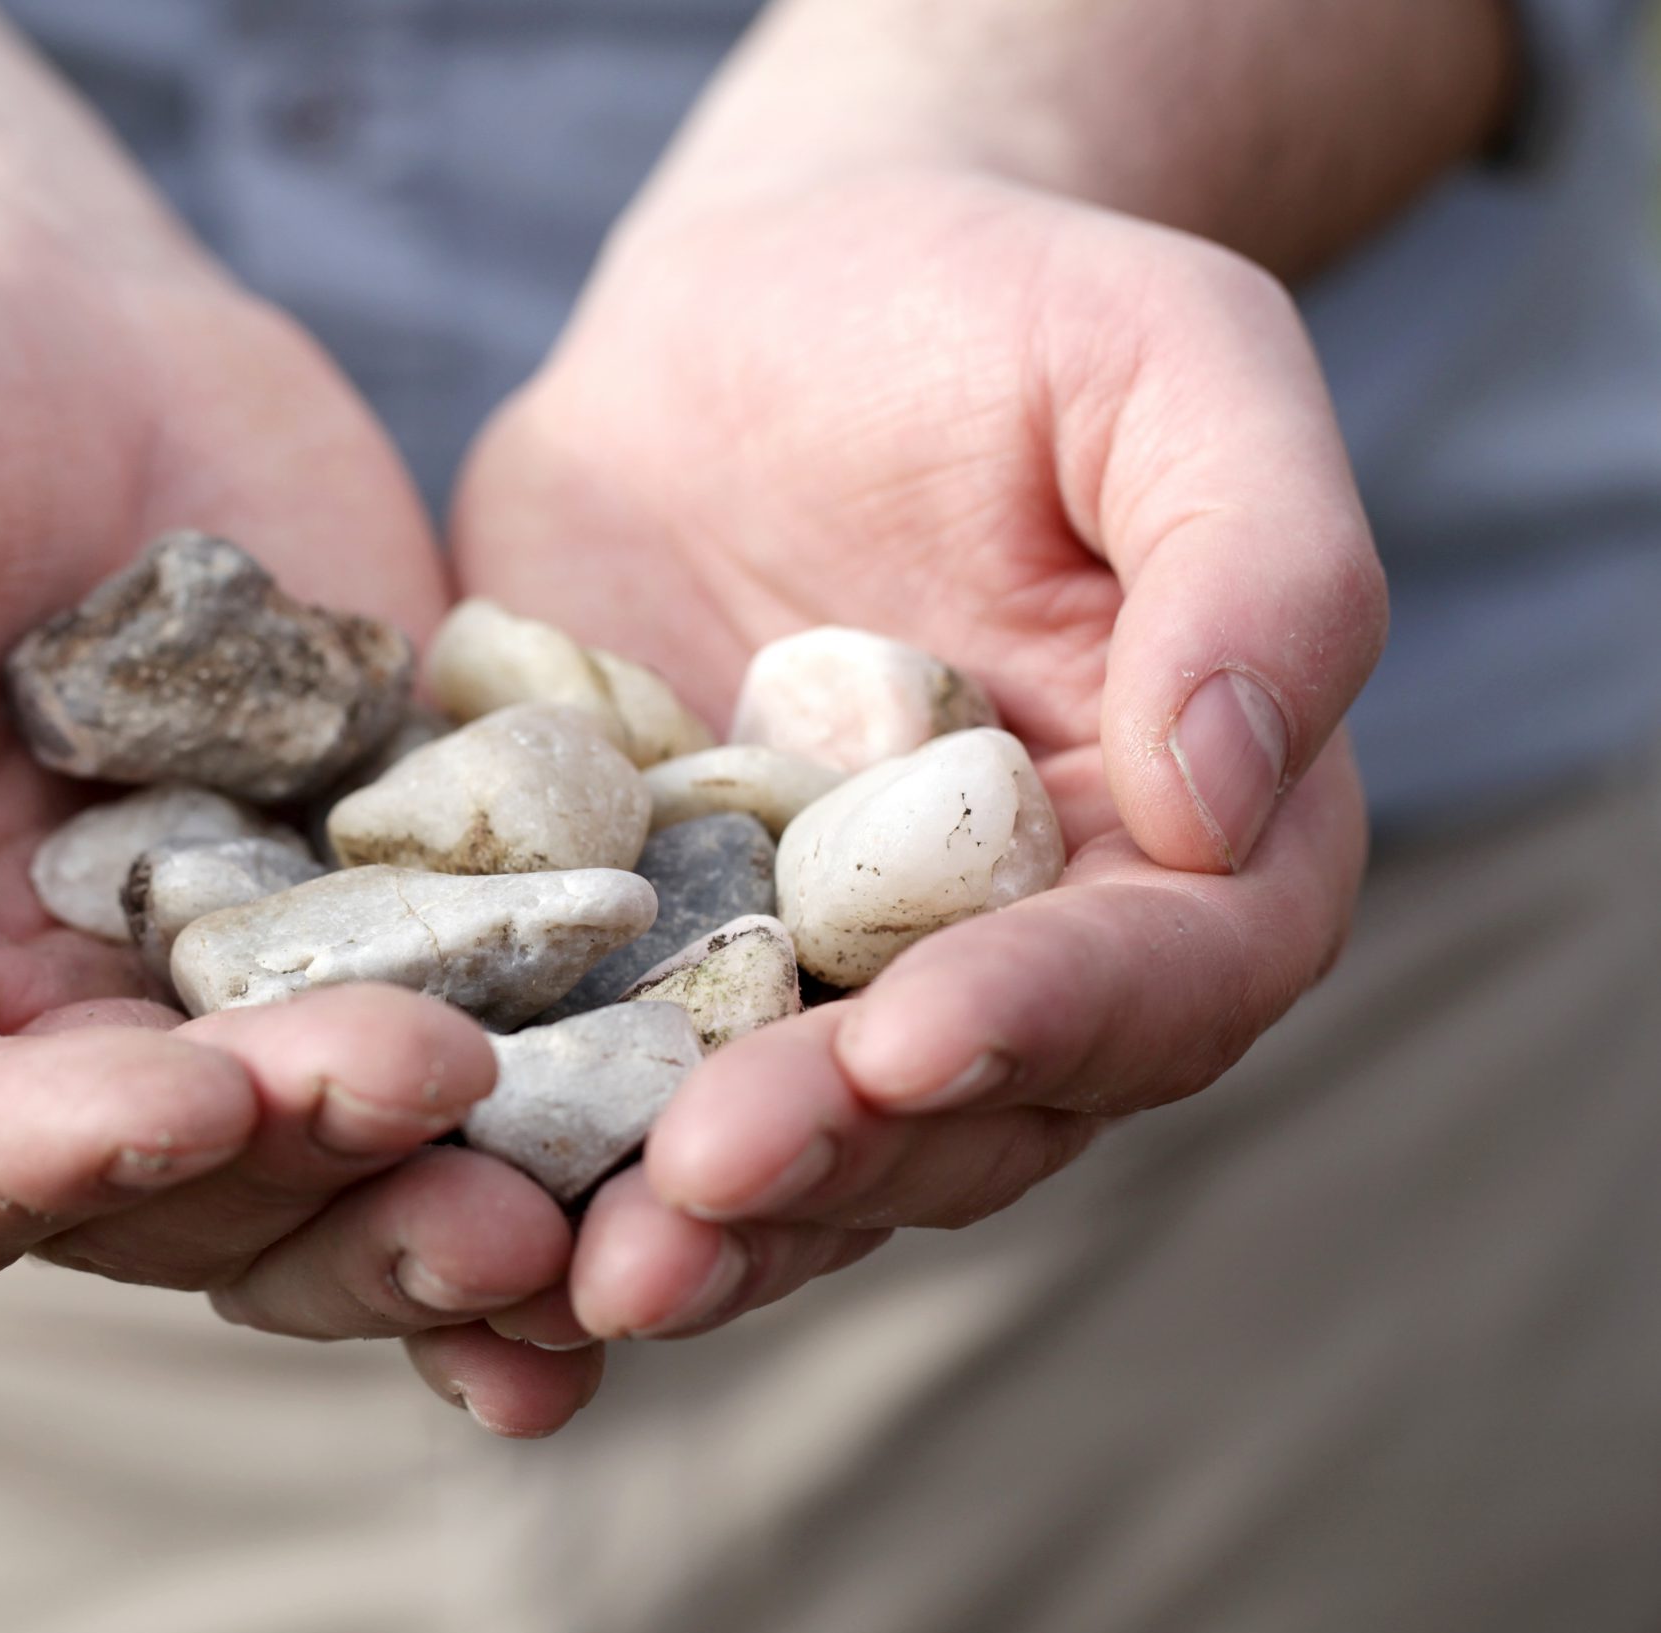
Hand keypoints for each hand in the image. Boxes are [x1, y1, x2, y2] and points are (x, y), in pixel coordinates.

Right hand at [0, 249, 583, 1413]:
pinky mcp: (397, 921)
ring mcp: (237, 1000)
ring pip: (343, 1168)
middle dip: (309, 1176)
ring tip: (593, 1182)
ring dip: (457, 1194)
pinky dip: (570, 1097)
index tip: (196, 1097)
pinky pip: (487, 1034)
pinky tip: (679, 1107)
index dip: (57, 1164)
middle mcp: (50, 1059)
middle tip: (447, 1108)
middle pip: (176, 1204)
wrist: (37, 320)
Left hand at [430, 169, 1379, 1394]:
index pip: (1154, 979)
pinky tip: (433, 1198)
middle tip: (691, 1194)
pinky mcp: (640, 955)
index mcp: (1181, 848)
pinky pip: (601, 1075)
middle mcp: (1003, 955)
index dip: (1046, 1025)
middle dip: (825, 1161)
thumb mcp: (1166, 360)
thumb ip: (1256, 560)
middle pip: (948, 1116)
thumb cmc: (994, 306)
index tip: (907, 1041)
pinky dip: (537, 1156)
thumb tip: (1230, 790)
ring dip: (681, 1221)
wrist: (764, 308)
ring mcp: (807, 977)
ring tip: (570, 1269)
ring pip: (774, 1144)